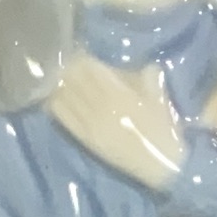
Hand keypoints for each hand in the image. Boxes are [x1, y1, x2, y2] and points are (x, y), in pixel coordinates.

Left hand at [48, 55, 184, 189]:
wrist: (164, 165)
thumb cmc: (164, 128)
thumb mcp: (159, 97)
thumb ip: (146, 78)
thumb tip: (136, 65)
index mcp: (119, 93)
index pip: (90, 68)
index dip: (82, 58)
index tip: (79, 52)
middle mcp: (101, 106)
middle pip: (75, 80)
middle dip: (69, 69)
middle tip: (65, 62)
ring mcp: (92, 124)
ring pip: (66, 97)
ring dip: (60, 85)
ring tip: (58, 77)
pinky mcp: (87, 139)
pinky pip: (65, 119)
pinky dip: (57, 106)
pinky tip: (52, 97)